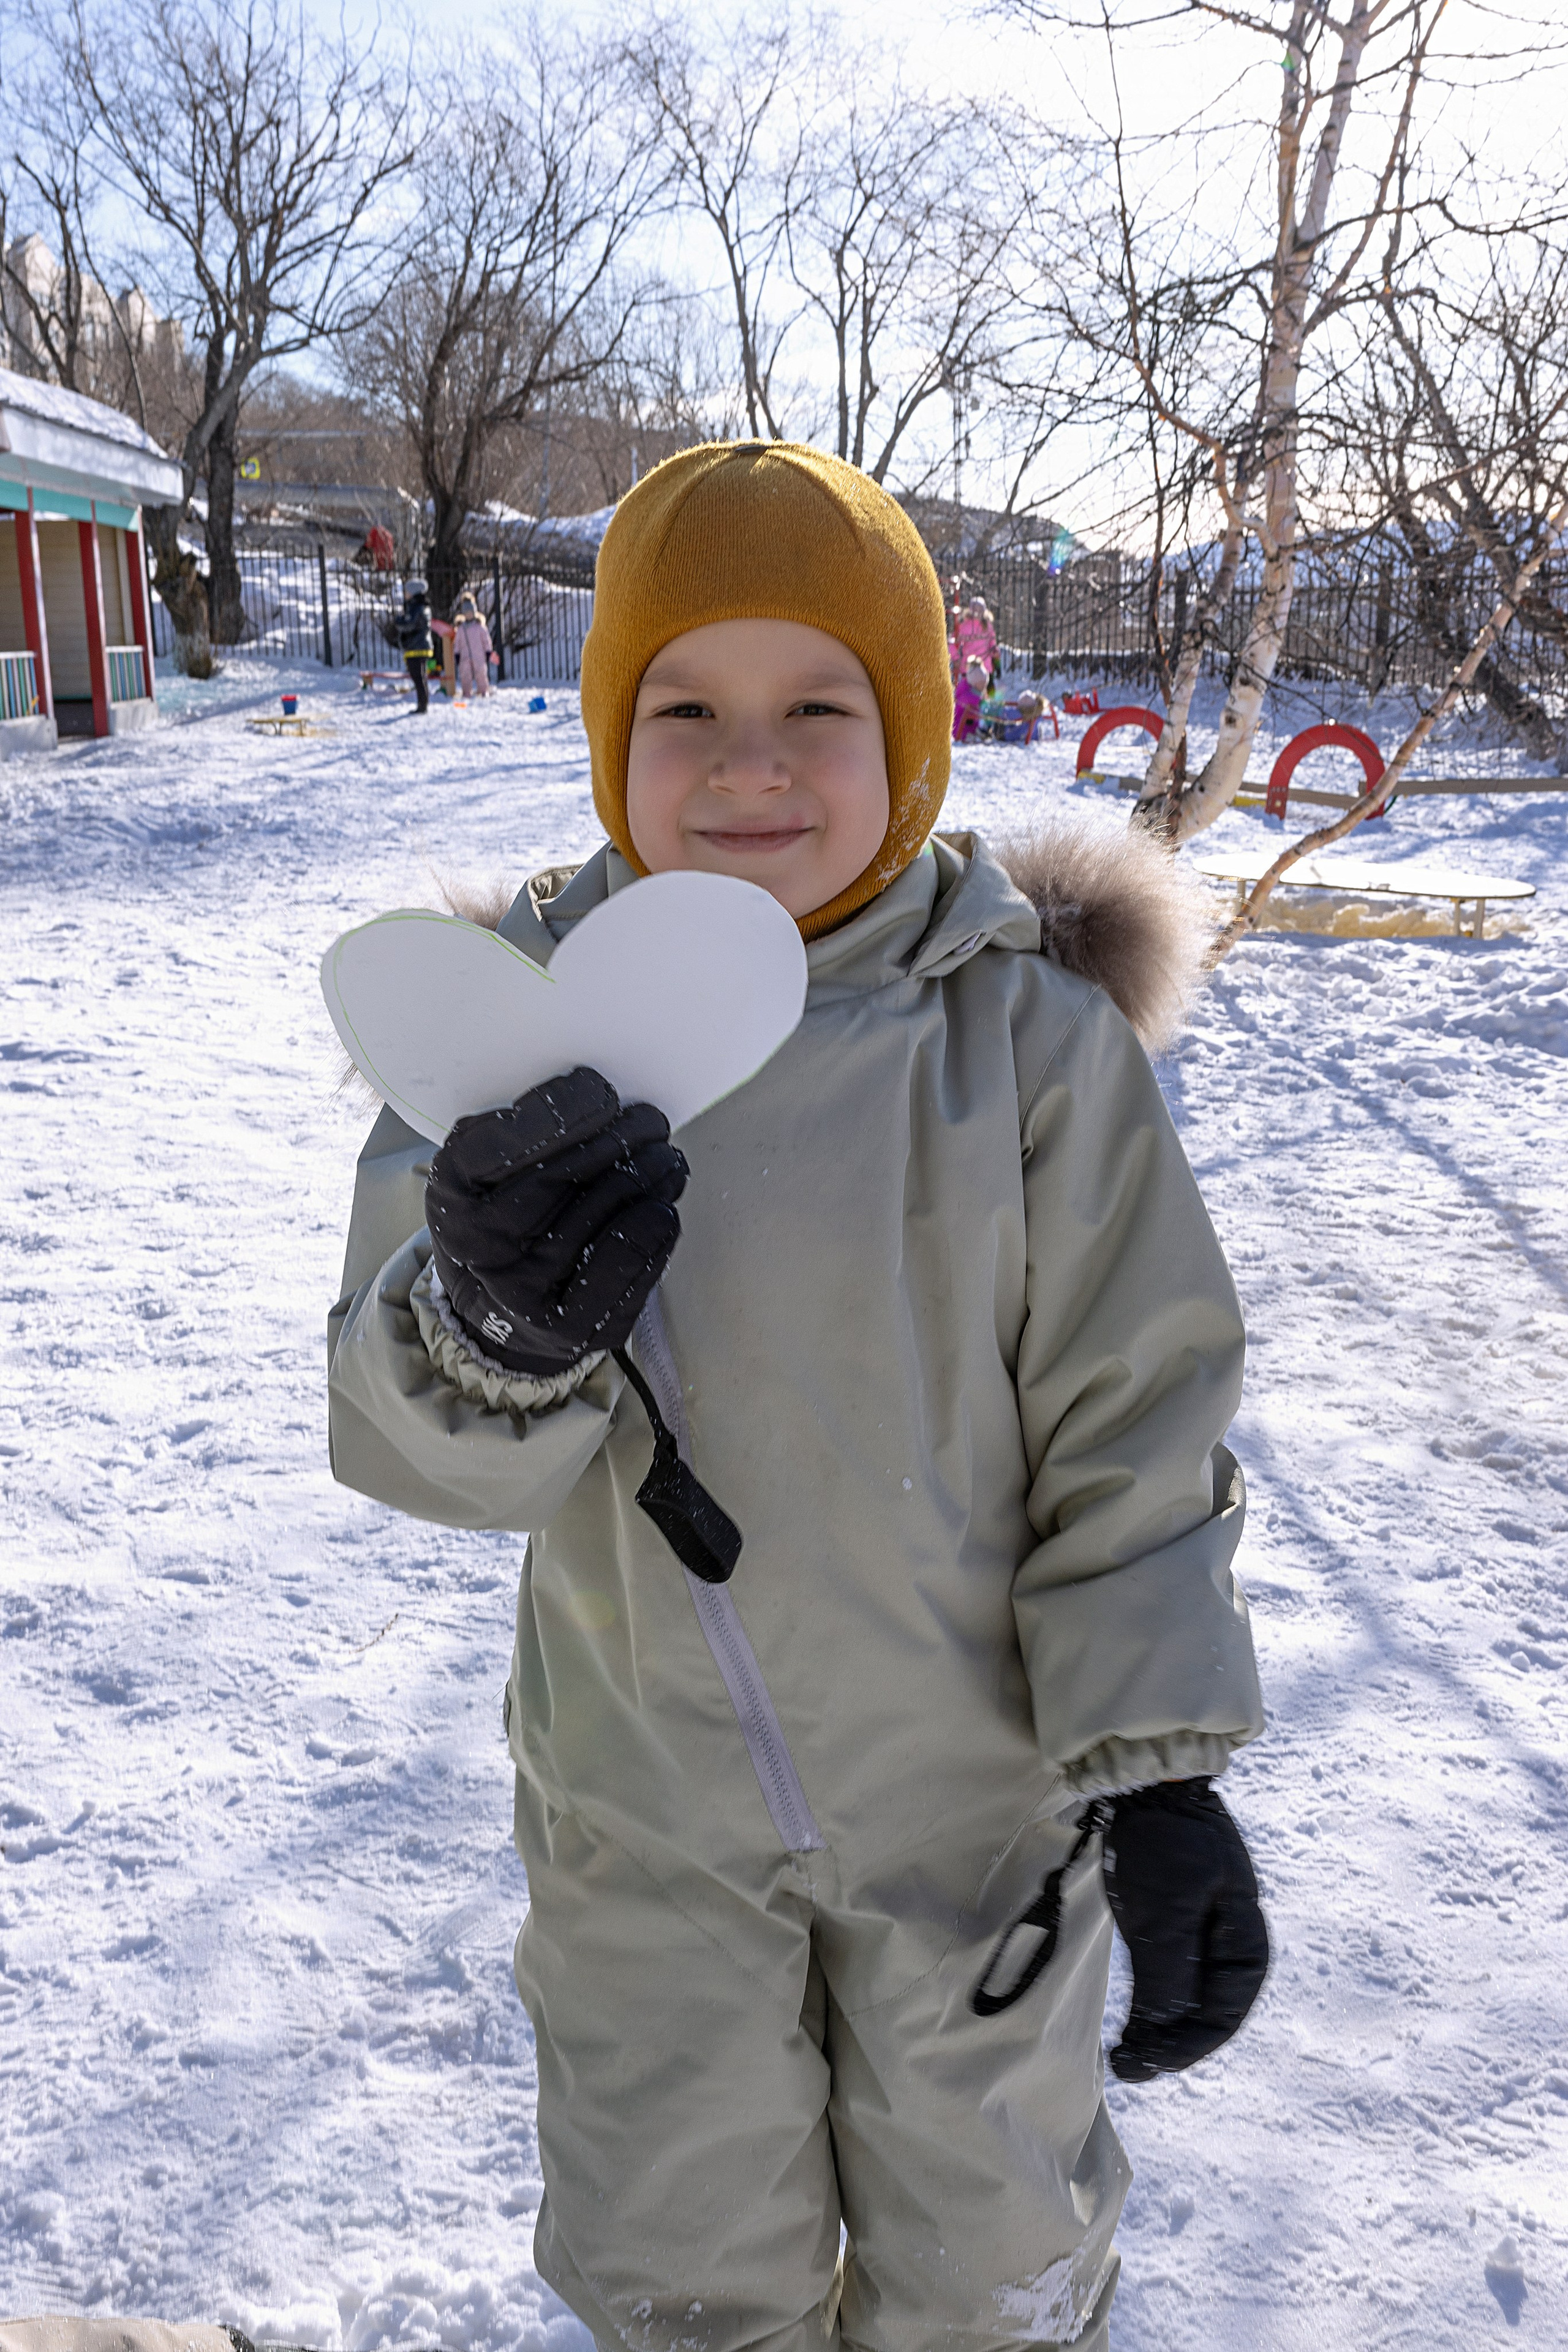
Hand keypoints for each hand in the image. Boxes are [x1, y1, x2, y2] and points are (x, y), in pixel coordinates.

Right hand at [425, 1066, 687, 1375]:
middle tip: (649, 1120)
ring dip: (651, 1172)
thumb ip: (522, 1131)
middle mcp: (481, 1246)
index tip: (600, 1090)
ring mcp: (524, 1291)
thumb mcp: (485, 1171)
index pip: (502, 1143)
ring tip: (663, 1158)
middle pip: (567, 1171)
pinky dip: (656, 1222)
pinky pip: (630, 1259)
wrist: (496, 1315)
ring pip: (609, 1207)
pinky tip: (663, 1205)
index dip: (562, 1110)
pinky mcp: (570, 1327)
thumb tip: (603, 1097)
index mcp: (451, 1193)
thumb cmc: (502, 1219)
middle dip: (622, 1134)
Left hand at [1102, 1777, 1267, 2082]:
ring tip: (1124, 2053)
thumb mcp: (1166, 1915)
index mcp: (1245, 1940)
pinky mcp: (1176, 1916)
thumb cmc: (1163, 1843)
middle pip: (1208, 2010)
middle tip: (1127, 2066)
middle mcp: (1230, 1940)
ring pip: (1188, 1995)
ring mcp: (1204, 1927)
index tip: (1145, 2065)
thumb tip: (1162, 2041)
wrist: (1147, 1781)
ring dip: (1159, 2027)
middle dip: (1171, 2043)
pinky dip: (1154, 1999)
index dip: (1185, 2048)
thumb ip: (1169, 1977)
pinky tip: (1132, 2018)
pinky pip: (1171, 1971)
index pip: (1224, 2016)